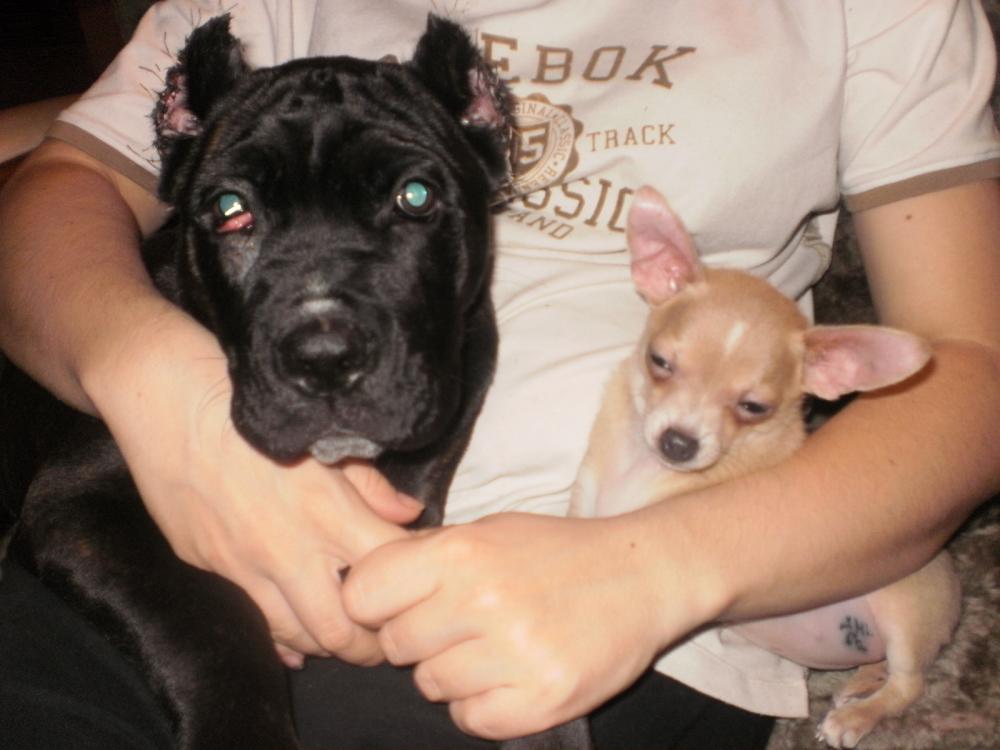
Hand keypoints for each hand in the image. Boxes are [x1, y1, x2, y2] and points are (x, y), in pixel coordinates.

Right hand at [89, 312, 421, 665]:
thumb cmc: (252, 411)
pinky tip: (297, 639)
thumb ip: (371, 485)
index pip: (387, 568)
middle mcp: (289, 550)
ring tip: (347, 634)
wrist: (169, 403)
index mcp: (327, 513)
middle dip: (371, 644)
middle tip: (387, 637)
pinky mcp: (212, 567)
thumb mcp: (324, 438)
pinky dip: (283, 635)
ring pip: (297, 635)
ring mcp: (245, 566)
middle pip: (342, 630)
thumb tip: (409, 514)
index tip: (419, 583)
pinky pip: (255, 619)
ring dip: (328, 643)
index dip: (411, 582)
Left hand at [342, 512, 698, 739]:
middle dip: (420, 639)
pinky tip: (511, 675)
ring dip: (454, 674)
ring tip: (495, 647)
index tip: (398, 606)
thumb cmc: (558, 552)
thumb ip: (428, 555)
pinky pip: (469, 720)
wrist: (641, 575)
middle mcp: (482, 600)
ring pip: (431, 686)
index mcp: (461, 552)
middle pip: (397, 646)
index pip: (363, 595)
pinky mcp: (541, 698)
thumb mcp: (489, 531)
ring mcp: (513, 653)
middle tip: (461, 626)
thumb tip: (362, 582)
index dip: (374, 605)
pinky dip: (483, 705)